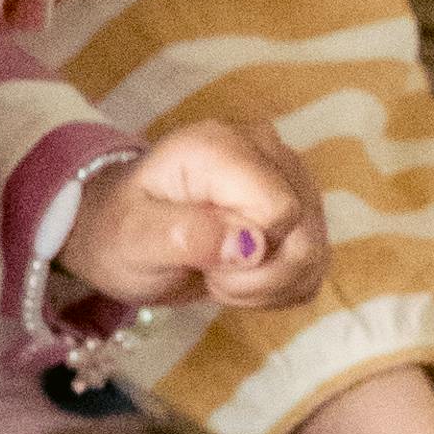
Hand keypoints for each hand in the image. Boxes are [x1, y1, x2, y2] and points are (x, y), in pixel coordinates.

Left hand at [67, 119, 323, 318]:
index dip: (248, 253)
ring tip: (222, 274)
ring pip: (314, 254)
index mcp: (221, 146)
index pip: (280, 211)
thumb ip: (186, 235)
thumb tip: (250, 246)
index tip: (204, 260)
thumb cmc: (119, 229)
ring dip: (268, 286)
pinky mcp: (300, 207)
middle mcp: (266, 149)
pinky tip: (243, 277)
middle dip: (258, 277)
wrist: (121, 230)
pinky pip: (314, 266)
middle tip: (210, 272)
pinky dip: (279, 287)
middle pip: (304, 235)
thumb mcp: (133, 237)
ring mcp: (288, 177)